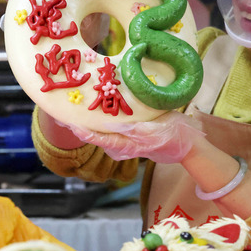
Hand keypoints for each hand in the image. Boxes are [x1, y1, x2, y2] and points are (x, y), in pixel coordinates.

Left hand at [69, 111, 203, 164]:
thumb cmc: (174, 137)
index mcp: (125, 146)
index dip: (80, 130)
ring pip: (100, 130)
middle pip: (94, 134)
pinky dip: (99, 118)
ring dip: (87, 119)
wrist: (189, 145)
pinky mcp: (130, 135)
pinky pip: (109, 127)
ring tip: (71, 104)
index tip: (66, 122)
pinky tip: (94, 106)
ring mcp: (125, 141)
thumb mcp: (154, 131)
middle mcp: (121, 145)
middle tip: (60, 108)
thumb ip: (133, 130)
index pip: (96, 138)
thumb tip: (110, 126)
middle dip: (78, 122)